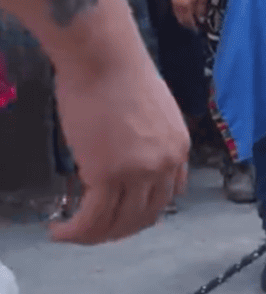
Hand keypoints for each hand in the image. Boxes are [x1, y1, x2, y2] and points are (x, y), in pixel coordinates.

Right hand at [50, 56, 189, 243]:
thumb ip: (148, 138)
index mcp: (178, 149)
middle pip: (145, 215)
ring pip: (119, 222)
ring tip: (70, 235)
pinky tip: (58, 231)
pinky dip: (76, 231)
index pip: (169, 195)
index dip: (144, 211)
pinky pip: (93, 217)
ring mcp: (139, 172)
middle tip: (93, 232)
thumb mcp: (152, 110)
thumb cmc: (118, 72)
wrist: (103, 57)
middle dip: (118, 230)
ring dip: (93, 236)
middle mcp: (165, 165)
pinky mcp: (108, 174)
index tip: (122, 215)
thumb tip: (127, 152)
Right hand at [171, 0, 206, 29]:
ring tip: (186, 23)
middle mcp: (178, 5)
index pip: (188, 18)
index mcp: (186, 5)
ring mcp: (174, 2)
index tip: (195, 29)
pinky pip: (174, 10)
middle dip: (186, 23)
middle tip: (190, 28)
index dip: (191, 24)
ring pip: (177, 15)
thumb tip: (200, 19)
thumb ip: (200, 9)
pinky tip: (182, 16)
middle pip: (182, 18)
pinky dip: (178, 14)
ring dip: (182, 20)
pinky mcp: (172, 0)